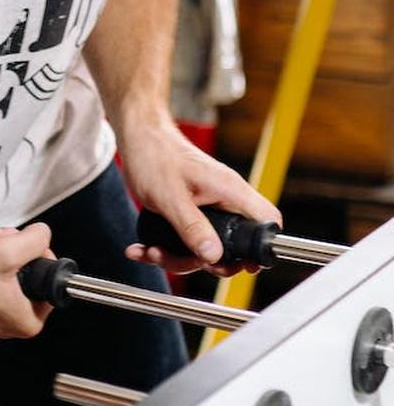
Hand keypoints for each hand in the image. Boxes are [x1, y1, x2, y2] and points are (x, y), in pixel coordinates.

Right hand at [0, 222, 52, 337]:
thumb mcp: (6, 251)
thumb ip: (35, 240)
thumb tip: (43, 235)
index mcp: (26, 319)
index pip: (50, 279)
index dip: (37, 252)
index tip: (22, 243)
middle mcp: (9, 318)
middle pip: (25, 267)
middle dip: (7, 242)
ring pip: (4, 262)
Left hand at [120, 120, 279, 274]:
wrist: (138, 139)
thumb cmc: (155, 156)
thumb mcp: (171, 198)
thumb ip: (192, 228)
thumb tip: (213, 256)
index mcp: (229, 191)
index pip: (266, 220)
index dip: (262, 247)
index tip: (244, 266)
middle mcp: (224, 200)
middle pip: (232, 246)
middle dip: (204, 261)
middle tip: (180, 260)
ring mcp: (208, 208)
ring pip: (206, 247)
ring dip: (177, 257)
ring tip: (152, 251)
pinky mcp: (192, 213)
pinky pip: (187, 240)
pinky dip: (166, 249)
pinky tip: (145, 248)